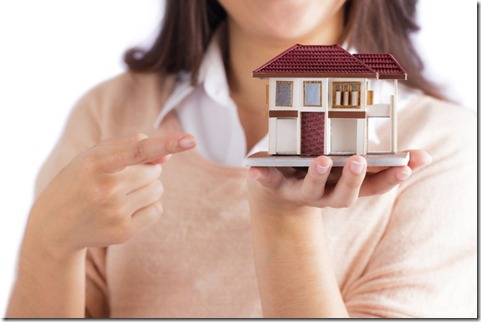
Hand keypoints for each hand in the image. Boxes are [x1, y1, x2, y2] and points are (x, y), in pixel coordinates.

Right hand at [27, 132, 195, 255]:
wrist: (54, 226)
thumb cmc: (81, 181)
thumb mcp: (95, 157)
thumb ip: (131, 146)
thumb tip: (167, 157)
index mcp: (94, 163)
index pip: (137, 150)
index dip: (165, 143)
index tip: (190, 140)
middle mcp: (104, 189)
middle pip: (154, 171)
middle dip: (144, 171)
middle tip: (119, 179)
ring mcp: (114, 213)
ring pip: (158, 189)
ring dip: (147, 188)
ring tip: (121, 194)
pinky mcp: (123, 233)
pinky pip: (157, 210)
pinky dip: (148, 206)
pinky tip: (126, 209)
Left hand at [247, 150, 431, 210]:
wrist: (284, 188)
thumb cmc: (325, 170)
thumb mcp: (351, 164)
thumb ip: (383, 159)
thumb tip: (425, 156)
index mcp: (347, 188)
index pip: (374, 187)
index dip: (390, 179)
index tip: (407, 167)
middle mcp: (327, 196)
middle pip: (344, 196)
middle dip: (353, 179)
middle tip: (361, 160)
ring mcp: (302, 193)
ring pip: (312, 191)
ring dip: (317, 176)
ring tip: (322, 160)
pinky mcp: (278, 187)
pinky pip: (270, 183)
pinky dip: (262, 176)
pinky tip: (252, 168)